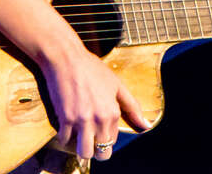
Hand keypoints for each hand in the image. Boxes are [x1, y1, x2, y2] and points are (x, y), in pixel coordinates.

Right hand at [40, 41, 148, 160]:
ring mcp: (82, 120)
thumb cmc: (92, 69)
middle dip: (96, 148)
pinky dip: (64, 135)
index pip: (112, 141)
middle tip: (90, 136)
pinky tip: (67, 123)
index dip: (105, 136)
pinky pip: (64, 140)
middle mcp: (99, 119)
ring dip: (80, 146)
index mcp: (113, 112)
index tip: (99, 126)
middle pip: (101, 153)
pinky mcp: (65, 119)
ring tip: (78, 134)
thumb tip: (147, 126)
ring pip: (84, 152)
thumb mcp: (116, 85)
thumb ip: (132, 107)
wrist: (67, 58)